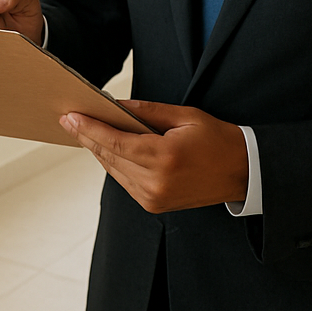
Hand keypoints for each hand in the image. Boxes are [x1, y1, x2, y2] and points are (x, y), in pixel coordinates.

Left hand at [59, 100, 248, 212]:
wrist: (242, 173)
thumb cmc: (217, 140)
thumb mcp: (186, 117)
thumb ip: (148, 112)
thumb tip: (118, 105)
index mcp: (165, 157)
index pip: (115, 142)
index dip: (89, 129)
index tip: (70, 116)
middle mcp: (155, 182)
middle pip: (109, 157)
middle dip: (88, 137)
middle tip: (69, 119)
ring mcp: (153, 198)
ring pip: (114, 170)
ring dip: (99, 150)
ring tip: (84, 130)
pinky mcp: (154, 205)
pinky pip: (124, 181)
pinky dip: (114, 164)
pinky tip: (107, 148)